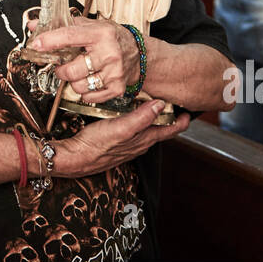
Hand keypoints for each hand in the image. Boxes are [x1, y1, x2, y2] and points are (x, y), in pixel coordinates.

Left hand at [27, 15, 139, 102]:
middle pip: (71, 70)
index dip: (50, 41)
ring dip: (73, 81)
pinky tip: (89, 80)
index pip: (70, 37)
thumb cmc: (112, 38)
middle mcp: (108, 53)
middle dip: (61, 70)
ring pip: (78, 85)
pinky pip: (89, 96)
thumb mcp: (92, 26)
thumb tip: (34, 26)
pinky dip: (84, 91)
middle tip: (63, 65)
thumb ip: (64, 25)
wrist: (139, 54)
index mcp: (100, 34)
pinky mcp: (116, 88)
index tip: (36, 44)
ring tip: (79, 72)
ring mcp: (113, 72)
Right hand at [54, 100, 190, 177]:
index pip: (170, 130)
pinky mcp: (117, 144)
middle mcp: (139, 144)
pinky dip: (138, 122)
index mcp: (144, 140)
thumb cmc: (95, 145)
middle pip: (160, 130)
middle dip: (169, 118)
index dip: (181, 120)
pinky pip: (134, 132)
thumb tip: (160, 105)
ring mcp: (128, 145)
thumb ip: (141, 118)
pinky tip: (130, 116)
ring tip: (155, 105)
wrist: (74, 158)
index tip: (189, 109)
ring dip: (153, 119)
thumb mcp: (120, 129)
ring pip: (147, 131)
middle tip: (174, 103)